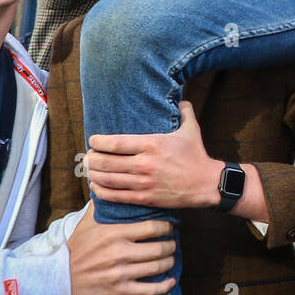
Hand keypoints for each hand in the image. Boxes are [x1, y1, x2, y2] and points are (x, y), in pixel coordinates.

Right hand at [66, 204, 176, 294]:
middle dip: (171, 246)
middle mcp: (120, 252)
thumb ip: (98, 206)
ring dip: (169, 263)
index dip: (167, 227)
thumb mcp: (85, 224)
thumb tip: (103, 186)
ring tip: (170, 259)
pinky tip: (170, 281)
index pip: (153, 227)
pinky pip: (150, 290)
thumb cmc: (74, 250)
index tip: (169, 227)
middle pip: (160, 248)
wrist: (58, 280)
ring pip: (158, 267)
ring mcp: (121, 273)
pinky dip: (164, 286)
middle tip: (172, 244)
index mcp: (115, 233)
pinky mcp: (120, 291)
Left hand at [87, 102, 218, 209]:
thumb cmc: (196, 155)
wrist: (206, 184)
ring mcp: (143, 183)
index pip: (116, 142)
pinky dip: (101, 191)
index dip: (99, 142)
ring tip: (89, 170)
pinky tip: (96, 186)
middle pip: (106, 162)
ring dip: (93, 174)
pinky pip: (115, 196)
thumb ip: (183, 111)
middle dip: (92, 159)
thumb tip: (180, 97)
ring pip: (108, 179)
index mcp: (152, 144)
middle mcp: (145, 164)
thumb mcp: (191, 129)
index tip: (93, 141)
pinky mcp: (144, 198)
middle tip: (88, 156)